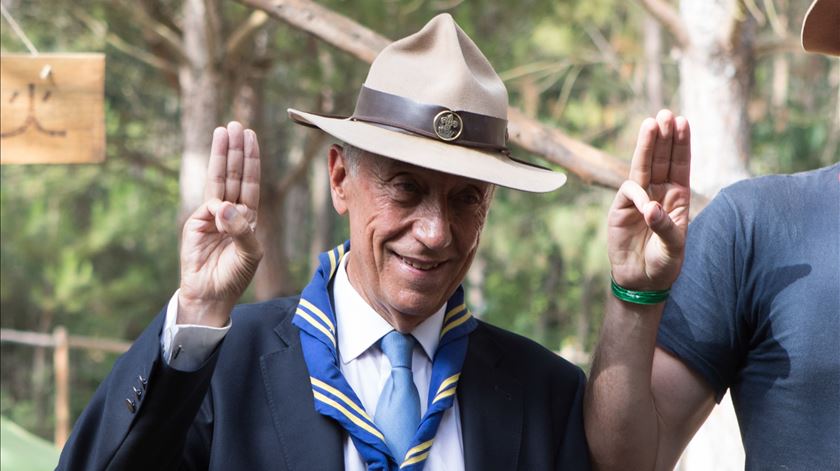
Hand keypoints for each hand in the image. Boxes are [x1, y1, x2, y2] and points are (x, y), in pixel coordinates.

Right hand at [178, 122, 261, 325]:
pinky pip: (208, 206)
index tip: (251, 137)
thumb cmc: (235, 276)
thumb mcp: (249, 253)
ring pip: (218, 181)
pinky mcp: (196, 223)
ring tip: (222, 131)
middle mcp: (230, 211)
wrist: (210, 294)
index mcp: (248, 216)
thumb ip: (241, 230)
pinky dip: (217, 204)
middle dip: (235, 149)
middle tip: (236, 124)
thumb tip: (222, 206)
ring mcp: (212, 215)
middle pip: (234, 174)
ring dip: (221, 156)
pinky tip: (220, 211)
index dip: (251, 159)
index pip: (250, 181)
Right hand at [607, 110, 690, 290]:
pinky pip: (629, 191)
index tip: (683, 122)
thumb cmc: (663, 264)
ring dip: (647, 146)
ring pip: (643, 167)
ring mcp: (639, 199)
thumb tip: (649, 208)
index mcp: (678, 197)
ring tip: (650, 123)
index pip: (680, 164)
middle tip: (665, 113)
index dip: (681, 143)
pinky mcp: (621, 208)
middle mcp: (659, 193)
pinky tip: (645, 206)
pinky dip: (637, 194)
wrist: (640, 281)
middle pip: (661, 159)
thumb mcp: (673, 248)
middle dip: (663, 137)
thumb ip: (665, 227)